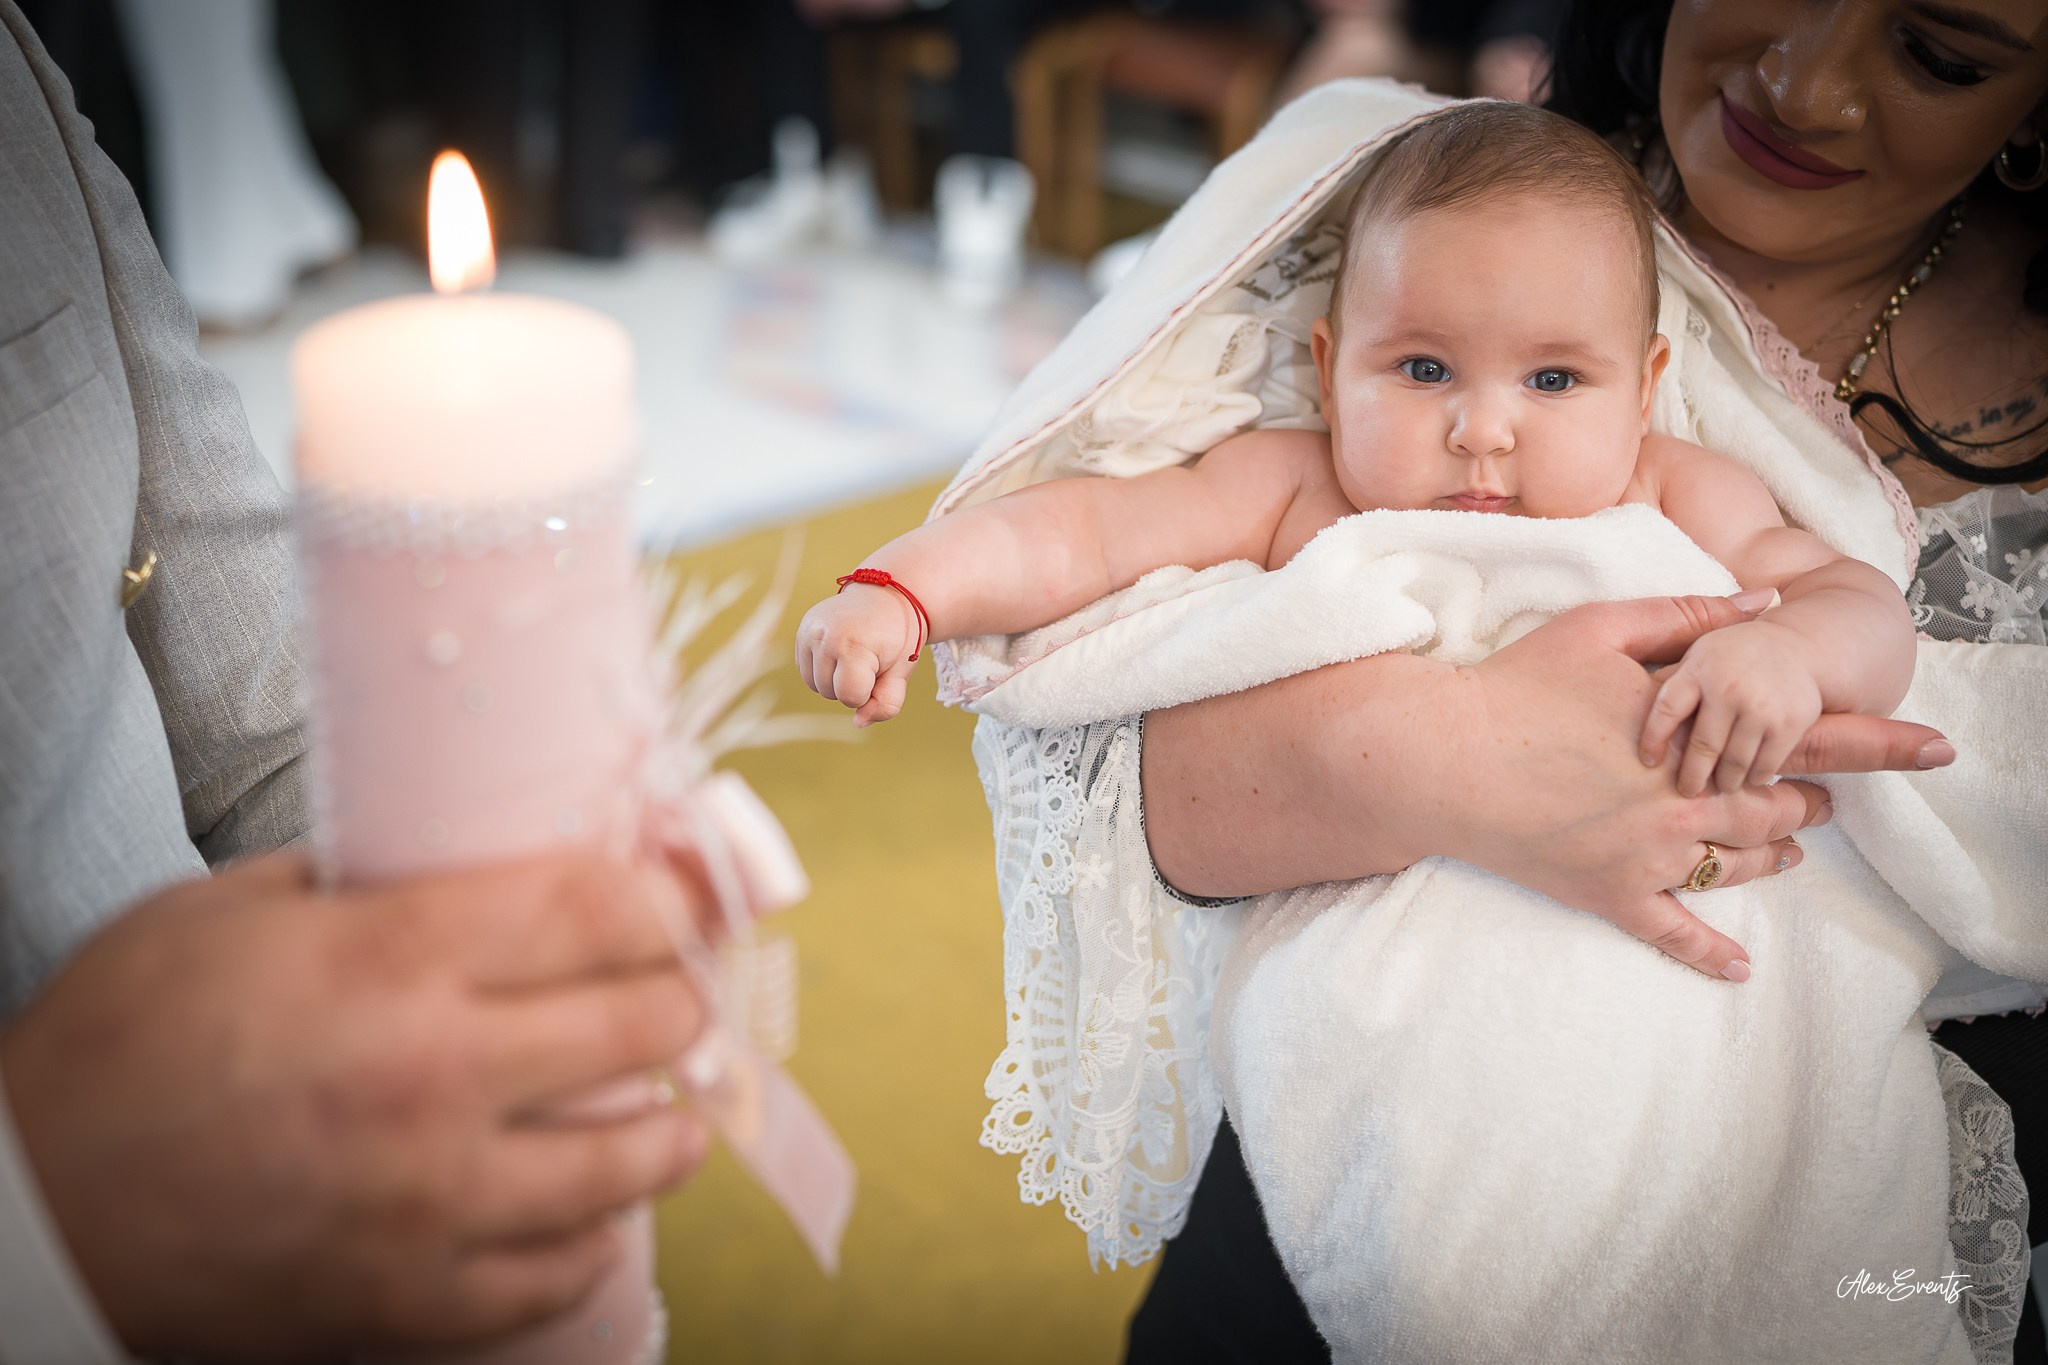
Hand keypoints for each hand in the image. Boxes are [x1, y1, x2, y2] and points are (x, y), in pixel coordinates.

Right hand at [0, 851, 709, 1361]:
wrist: (34, 1207)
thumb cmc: (121, 1043)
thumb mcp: (231, 909)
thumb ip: (368, 875)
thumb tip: (479, 853)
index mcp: (391, 961)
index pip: (596, 910)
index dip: (671, 897)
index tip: (689, 899)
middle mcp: (433, 1078)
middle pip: (641, 1023)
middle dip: (683, 997)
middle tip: (683, 992)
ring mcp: (430, 1201)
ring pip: (626, 1161)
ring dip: (671, 1127)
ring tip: (677, 1113)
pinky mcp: (410, 1297)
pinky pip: (556, 1274)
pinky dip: (590, 1238)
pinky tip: (595, 1210)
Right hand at [795, 584, 917, 726]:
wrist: (886, 596)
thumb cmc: (897, 637)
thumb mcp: (902, 671)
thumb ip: (886, 703)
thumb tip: (859, 722)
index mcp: (853, 645)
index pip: (850, 696)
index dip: (867, 692)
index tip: (879, 671)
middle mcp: (824, 636)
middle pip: (830, 693)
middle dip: (852, 685)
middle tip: (869, 659)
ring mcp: (809, 631)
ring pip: (815, 685)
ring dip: (835, 680)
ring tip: (854, 655)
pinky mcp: (801, 630)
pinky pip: (805, 670)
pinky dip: (823, 669)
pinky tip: (839, 651)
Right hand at [1450, 595, 1945, 978]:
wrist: (1439, 756)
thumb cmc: (1513, 686)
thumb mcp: (1600, 628)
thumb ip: (1690, 615)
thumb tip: (1766, 603)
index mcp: (1691, 739)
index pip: (1805, 737)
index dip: (1876, 741)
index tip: (1937, 747)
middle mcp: (1681, 805)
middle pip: (1780, 808)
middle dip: (1810, 801)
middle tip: (1824, 798)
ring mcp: (1647, 858)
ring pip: (1740, 865)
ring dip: (1773, 854)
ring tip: (1787, 846)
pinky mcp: (1609, 895)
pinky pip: (1672, 935)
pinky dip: (1711, 954)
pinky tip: (1740, 966)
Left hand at [1639, 618, 1823, 794]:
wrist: (1795, 647)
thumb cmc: (1731, 658)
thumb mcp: (1697, 656)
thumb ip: (1672, 683)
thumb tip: (1628, 716)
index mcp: (1698, 670)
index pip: (1666, 711)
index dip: (1654, 740)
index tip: (1648, 763)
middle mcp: (1728, 687)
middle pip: (1703, 747)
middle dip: (1691, 776)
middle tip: (1686, 791)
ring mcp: (1761, 706)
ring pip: (1734, 762)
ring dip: (1724, 781)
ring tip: (1718, 788)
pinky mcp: (1790, 723)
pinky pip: (1765, 765)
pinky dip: (1754, 778)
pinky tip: (1748, 780)